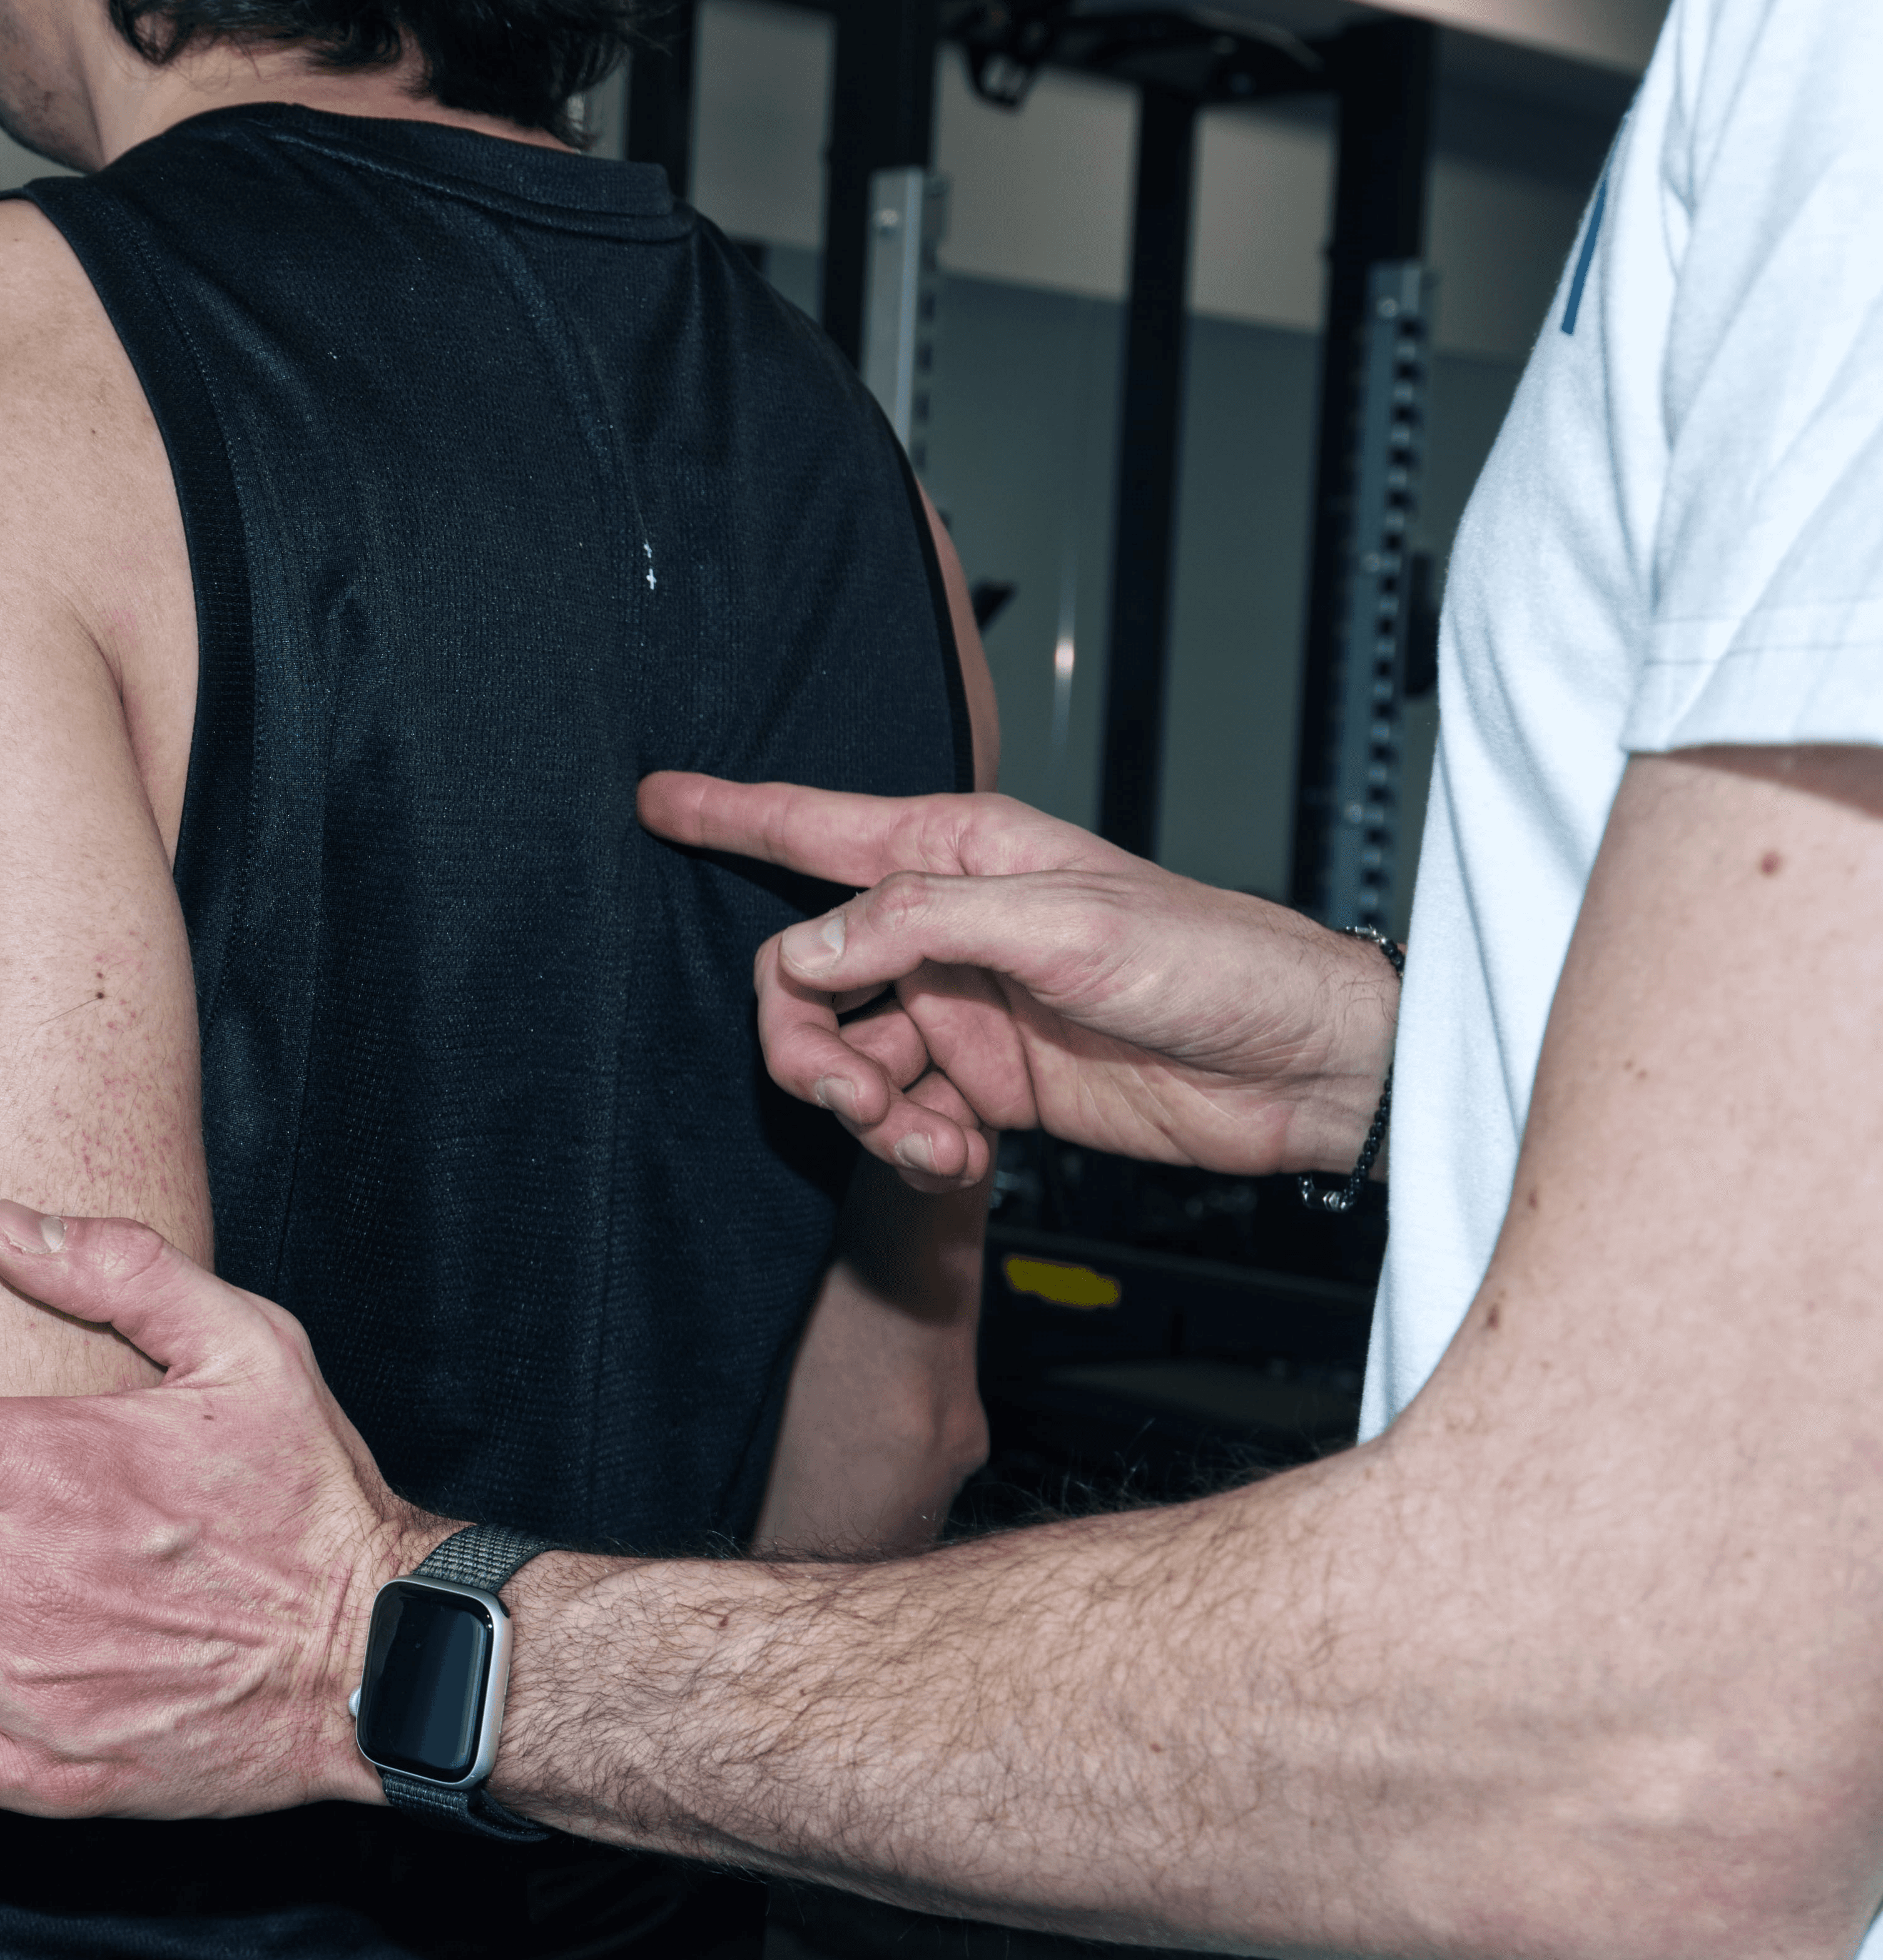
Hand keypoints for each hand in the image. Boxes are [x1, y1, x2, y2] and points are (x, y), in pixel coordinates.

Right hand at [638, 773, 1401, 1191]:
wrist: (1303, 1072)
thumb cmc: (1215, 963)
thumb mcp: (1065, 924)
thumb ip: (922, 922)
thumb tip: (810, 950)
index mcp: (962, 854)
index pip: (815, 828)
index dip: (731, 815)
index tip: (656, 800)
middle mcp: (949, 928)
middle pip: (806, 974)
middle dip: (803, 1040)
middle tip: (850, 1094)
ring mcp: (965, 1009)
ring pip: (845, 1056)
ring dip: (865, 1111)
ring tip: (927, 1141)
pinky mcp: (989, 1085)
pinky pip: (900, 1118)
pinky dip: (912, 1148)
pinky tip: (961, 1159)